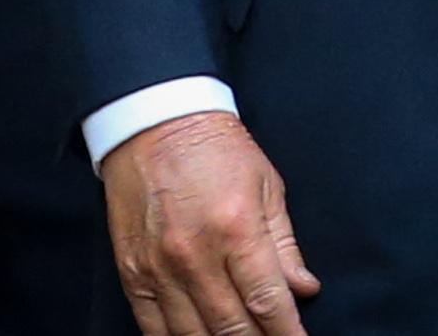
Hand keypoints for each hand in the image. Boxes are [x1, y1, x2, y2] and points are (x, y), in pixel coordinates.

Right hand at [101, 110, 318, 335]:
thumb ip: (285, 245)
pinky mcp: (132, 275)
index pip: (267, 301)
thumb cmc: (218, 150)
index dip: (288, 332)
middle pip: (232, 327)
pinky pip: (153, 329)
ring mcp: (159, 269)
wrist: (156, 123)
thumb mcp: (267, 186)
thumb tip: (304, 289)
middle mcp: (196, 256)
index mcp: (236, 229)